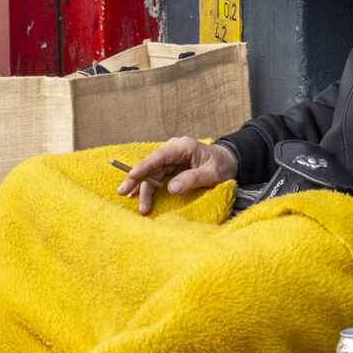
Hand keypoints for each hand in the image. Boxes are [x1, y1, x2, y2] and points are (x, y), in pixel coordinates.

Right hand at [116, 136, 239, 215]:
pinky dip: (148, 186)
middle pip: (151, 166)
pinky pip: (156, 176)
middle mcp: (173, 150)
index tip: (131, 176)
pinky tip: (137, 195)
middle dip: (137, 181)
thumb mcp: (212, 174)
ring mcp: (171, 158)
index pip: (158, 156)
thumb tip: (171, 189)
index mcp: (182, 147)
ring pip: (151, 173)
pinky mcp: (171, 167)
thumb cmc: (222, 165)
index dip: (143, 167)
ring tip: (138, 205)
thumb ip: (192, 179)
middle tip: (123, 193)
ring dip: (142, 188)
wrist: (229, 161)